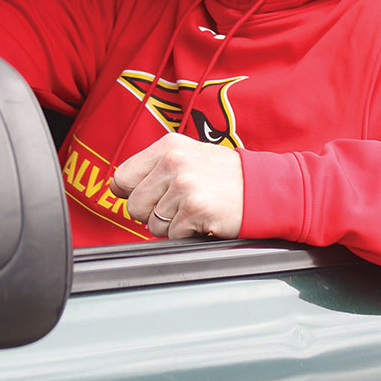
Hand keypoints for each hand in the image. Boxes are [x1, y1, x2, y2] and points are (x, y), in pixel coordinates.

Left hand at [111, 134, 243, 238]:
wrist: (264, 188)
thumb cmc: (225, 176)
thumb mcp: (189, 156)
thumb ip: (154, 167)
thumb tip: (116, 186)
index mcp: (168, 146)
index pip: (122, 177)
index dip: (132, 194)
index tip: (150, 197)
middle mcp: (174, 162)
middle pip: (134, 206)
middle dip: (152, 214)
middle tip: (179, 205)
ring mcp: (184, 185)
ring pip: (152, 224)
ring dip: (172, 225)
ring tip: (195, 209)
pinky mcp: (195, 209)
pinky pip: (173, 235)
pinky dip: (187, 233)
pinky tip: (204, 218)